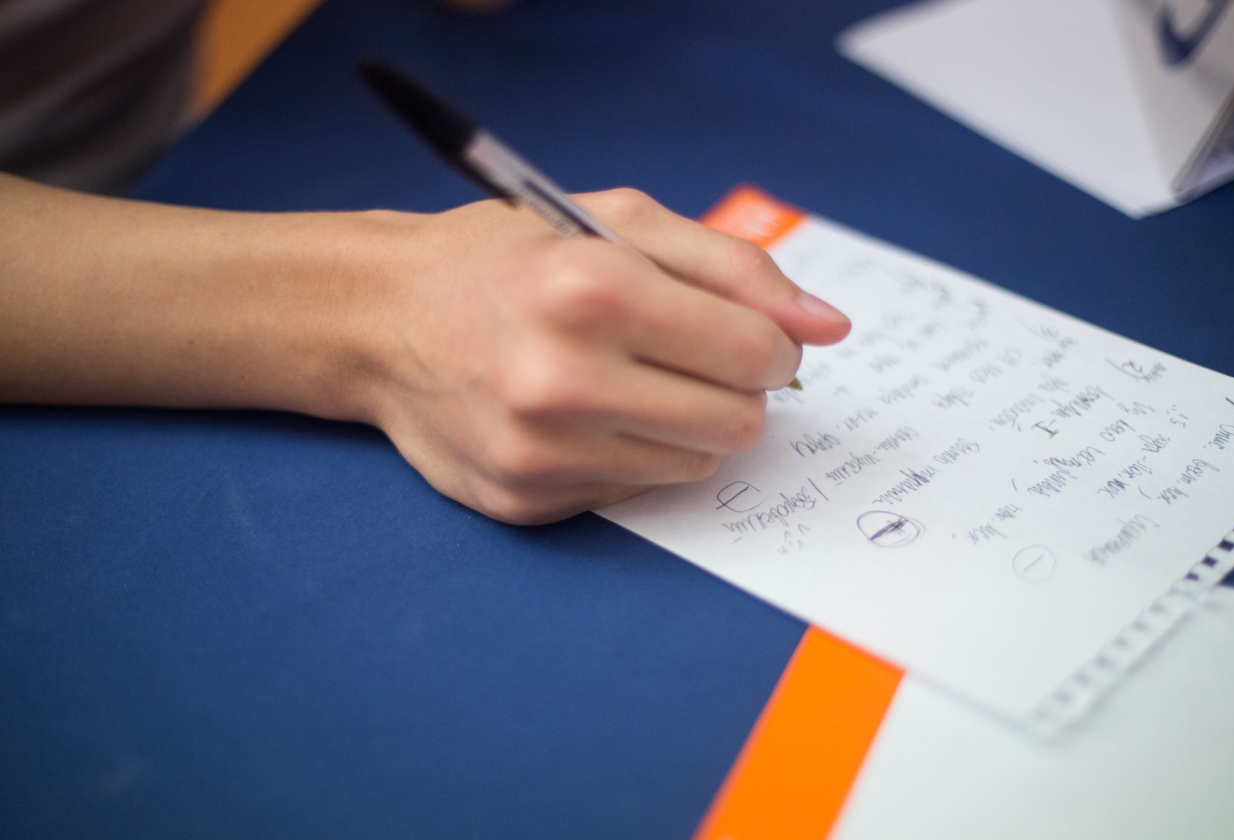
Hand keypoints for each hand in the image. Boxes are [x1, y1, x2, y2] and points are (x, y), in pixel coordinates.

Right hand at [0, 177, 848, 524]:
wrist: (381, 318)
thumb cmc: (510, 258)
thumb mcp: (619, 222)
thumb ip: (733, 267)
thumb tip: (827, 326)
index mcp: (592, 290)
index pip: (755, 354)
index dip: (770, 348)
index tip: (750, 340)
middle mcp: (561, 379)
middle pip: (735, 425)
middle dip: (731, 393)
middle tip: (686, 361)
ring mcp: (537, 451)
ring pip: (691, 468)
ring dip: (680, 428)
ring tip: (623, 384)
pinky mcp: (523, 501)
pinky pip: (632, 493)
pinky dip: (626, 456)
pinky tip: (578, 418)